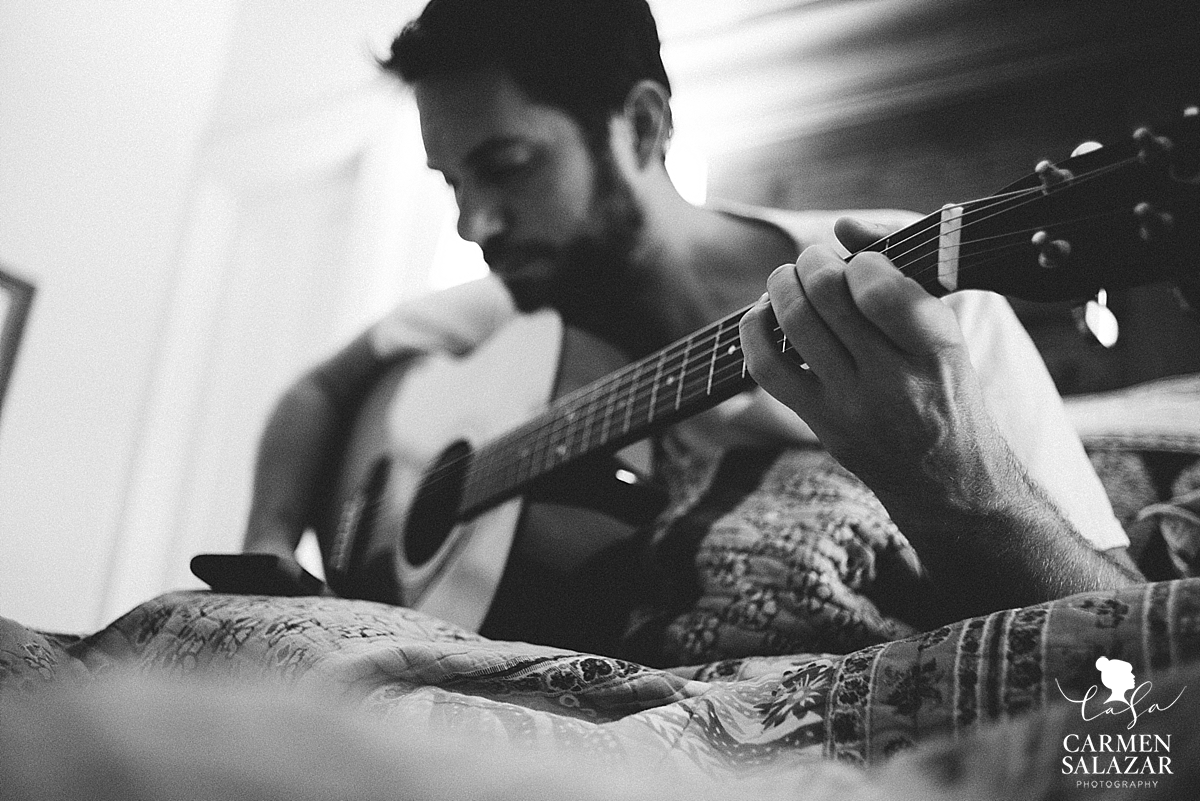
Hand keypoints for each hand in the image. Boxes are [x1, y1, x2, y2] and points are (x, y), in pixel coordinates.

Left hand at [740, 239, 1013, 517]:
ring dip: (783, 285)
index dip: (861, 261)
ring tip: (789, 277)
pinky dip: (755, 330)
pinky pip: (768, 369)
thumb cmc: (948, 395)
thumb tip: (843, 226)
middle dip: (814, 262)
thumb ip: (905, 280)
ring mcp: (851, 406)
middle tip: (816, 258)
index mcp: (936, 352)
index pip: (882, 290)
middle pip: (829, 297)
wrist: (947, 483)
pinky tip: (764, 314)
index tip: (862, 262)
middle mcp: (893, 381)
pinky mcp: (820, 423)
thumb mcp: (950, 338)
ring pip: (796, 325)